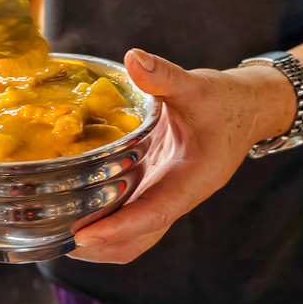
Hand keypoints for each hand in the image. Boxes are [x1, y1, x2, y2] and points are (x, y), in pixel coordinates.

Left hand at [68, 48, 295, 263]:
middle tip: (56, 236)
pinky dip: (104, 223)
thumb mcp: (199, 86)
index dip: (119, 227)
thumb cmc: (225, 100)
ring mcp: (166, 197)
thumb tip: (134, 58)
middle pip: (139, 240)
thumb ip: (165, 76)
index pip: (154, 213)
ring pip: (134, 237)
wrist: (246, 110)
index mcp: (194, 179)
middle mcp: (179, 197)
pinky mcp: (157, 191)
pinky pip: (130, 220)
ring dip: (99, 242)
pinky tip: (74, 211)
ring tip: (56, 232)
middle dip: (100, 246)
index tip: (84, 235)